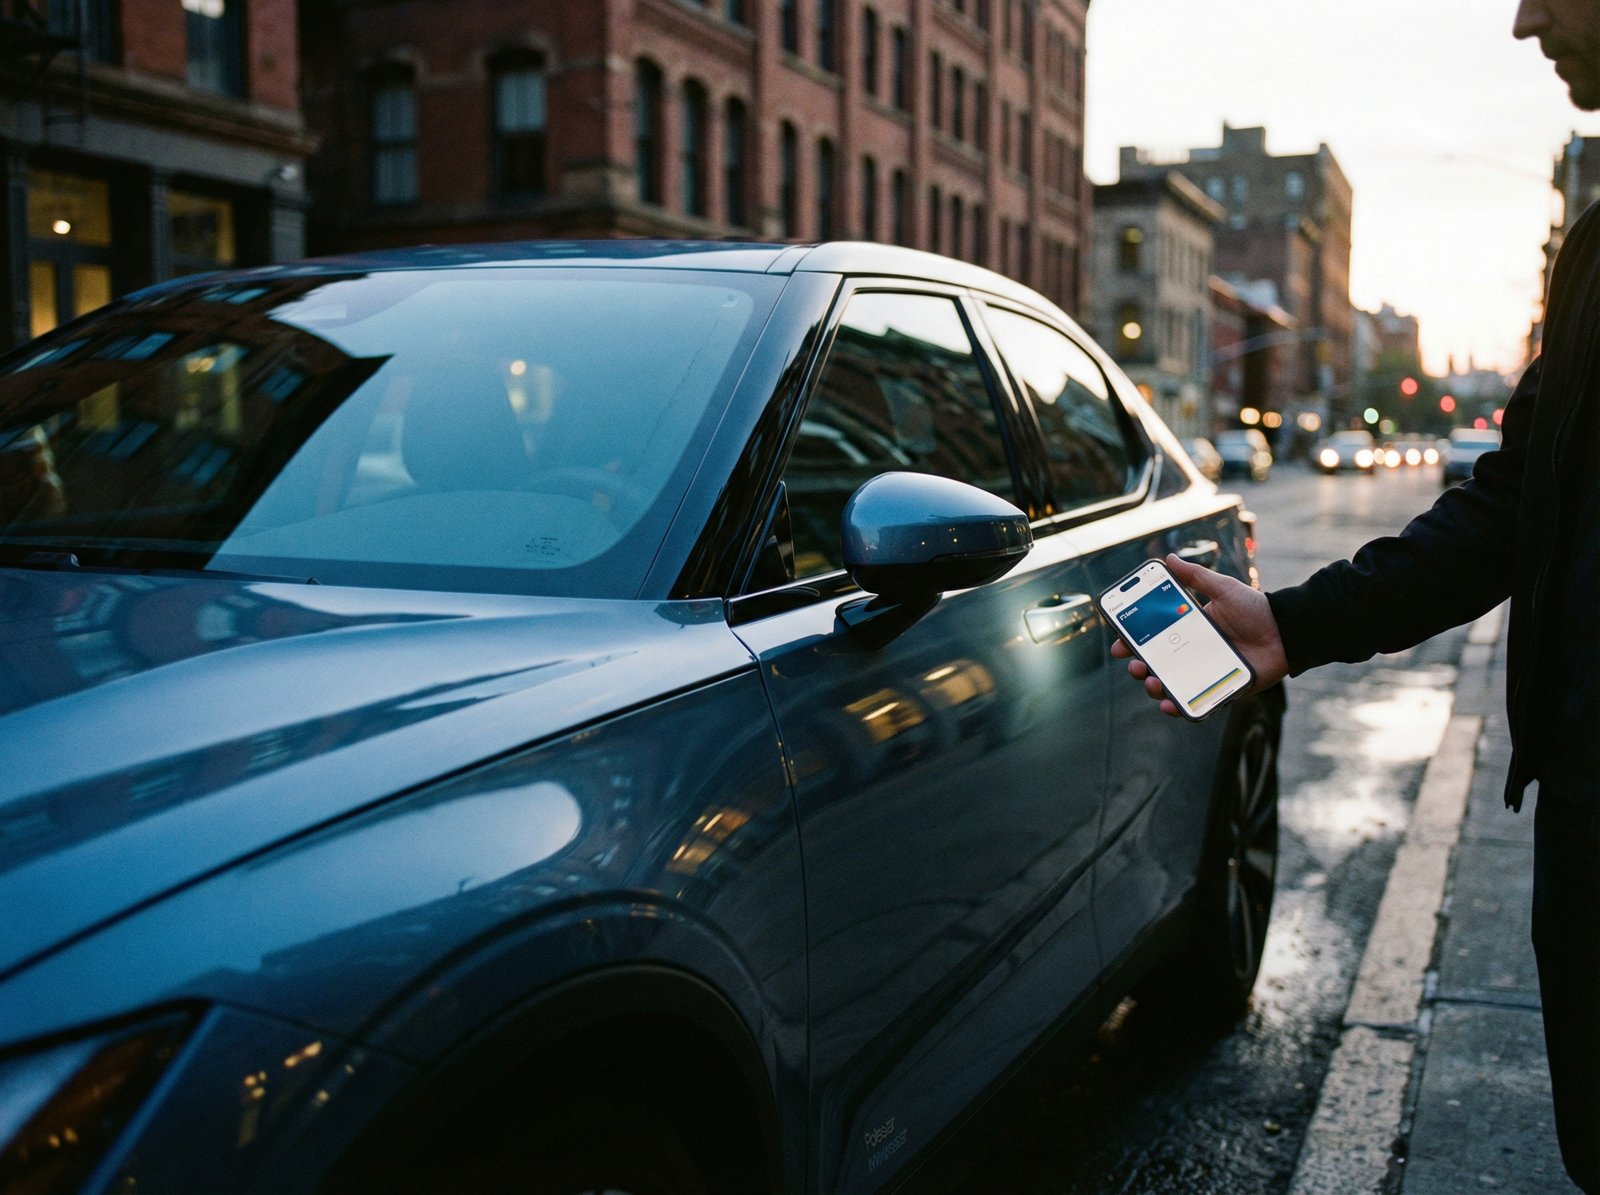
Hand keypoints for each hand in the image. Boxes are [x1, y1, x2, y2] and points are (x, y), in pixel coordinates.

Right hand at [1109, 554, 1288, 717]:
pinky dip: (1179, 707)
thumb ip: (1196, 576)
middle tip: (1136, 665)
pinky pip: (1195, 703)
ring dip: (1154, 688)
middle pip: (1156, 665)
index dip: (1132, 643)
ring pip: (1171, 685)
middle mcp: (1192, 653)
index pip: (1153, 638)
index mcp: (1188, 630)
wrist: (1287, 632)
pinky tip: (1170, 705)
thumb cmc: (1256, 609)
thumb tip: (1168, 558)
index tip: (1119, 645)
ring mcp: (1204, 673)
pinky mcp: (1219, 690)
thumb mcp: (1223, 588)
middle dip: (1138, 668)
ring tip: (1153, 683)